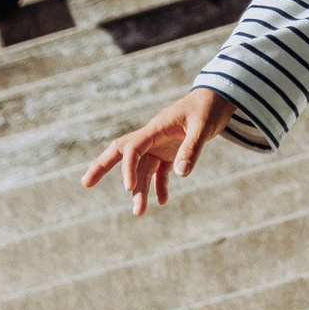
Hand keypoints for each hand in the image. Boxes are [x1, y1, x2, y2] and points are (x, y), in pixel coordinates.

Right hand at [84, 88, 230, 214]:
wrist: (222, 96)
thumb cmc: (211, 106)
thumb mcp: (204, 125)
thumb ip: (192, 148)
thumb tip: (181, 174)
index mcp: (157, 127)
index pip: (133, 147)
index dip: (127, 167)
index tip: (128, 188)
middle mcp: (154, 137)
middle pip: (123, 152)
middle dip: (103, 166)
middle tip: (85, 183)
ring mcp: (161, 145)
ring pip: (143, 169)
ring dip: (140, 190)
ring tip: (139, 213)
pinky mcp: (171, 151)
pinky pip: (160, 172)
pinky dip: (160, 186)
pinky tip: (163, 200)